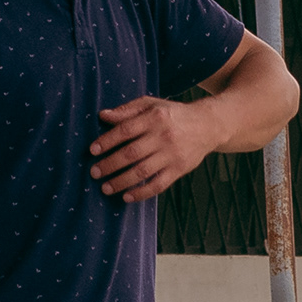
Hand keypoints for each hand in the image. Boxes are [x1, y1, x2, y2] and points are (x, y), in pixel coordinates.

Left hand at [90, 95, 215, 202]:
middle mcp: (163, 136)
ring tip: (105, 188)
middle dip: (110, 165)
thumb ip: (127, 110)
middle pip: (131, 153)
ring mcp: (172, 154)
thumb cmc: (173, 114)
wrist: (208, 125)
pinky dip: (142, 193)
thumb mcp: (152, 105)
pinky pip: (158, 185)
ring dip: (121, 182)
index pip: (126, 130)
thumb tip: (103, 115)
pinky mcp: (179, 169)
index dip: (107, 141)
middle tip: (94, 172)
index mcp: (154, 117)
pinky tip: (127, 197)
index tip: (93, 150)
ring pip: (142, 171)